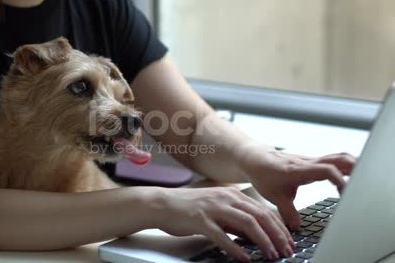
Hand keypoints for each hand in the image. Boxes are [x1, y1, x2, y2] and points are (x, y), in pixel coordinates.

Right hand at [155, 187, 295, 261]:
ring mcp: (213, 208)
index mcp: (231, 195)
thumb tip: (255, 235)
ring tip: (271, 254)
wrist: (162, 204)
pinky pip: (222, 235)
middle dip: (276, 234)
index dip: (279, 226)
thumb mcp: (217, 210)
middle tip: (286, 249)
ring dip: (262, 240)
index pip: (263, 210)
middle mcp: (225, 198)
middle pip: (259, 215)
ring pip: (246, 223)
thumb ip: (235, 221)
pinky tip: (244, 258)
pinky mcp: (200, 220)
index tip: (289, 240)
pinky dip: (235, 248)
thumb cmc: (189, 208)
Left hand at [239, 144, 355, 229]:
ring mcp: (311, 161)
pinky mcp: (312, 162)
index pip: (326, 169)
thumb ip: (287, 212)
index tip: (344, 192)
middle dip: (354, 169)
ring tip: (359, 180)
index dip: (338, 179)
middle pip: (337, 158)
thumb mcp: (274, 196)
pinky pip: (333, 160)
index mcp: (299, 170)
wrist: (255, 159)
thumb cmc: (264, 175)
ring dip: (351, 166)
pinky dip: (344, 167)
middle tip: (360, 184)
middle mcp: (308, 163)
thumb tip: (296, 227)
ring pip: (337, 157)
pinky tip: (349, 177)